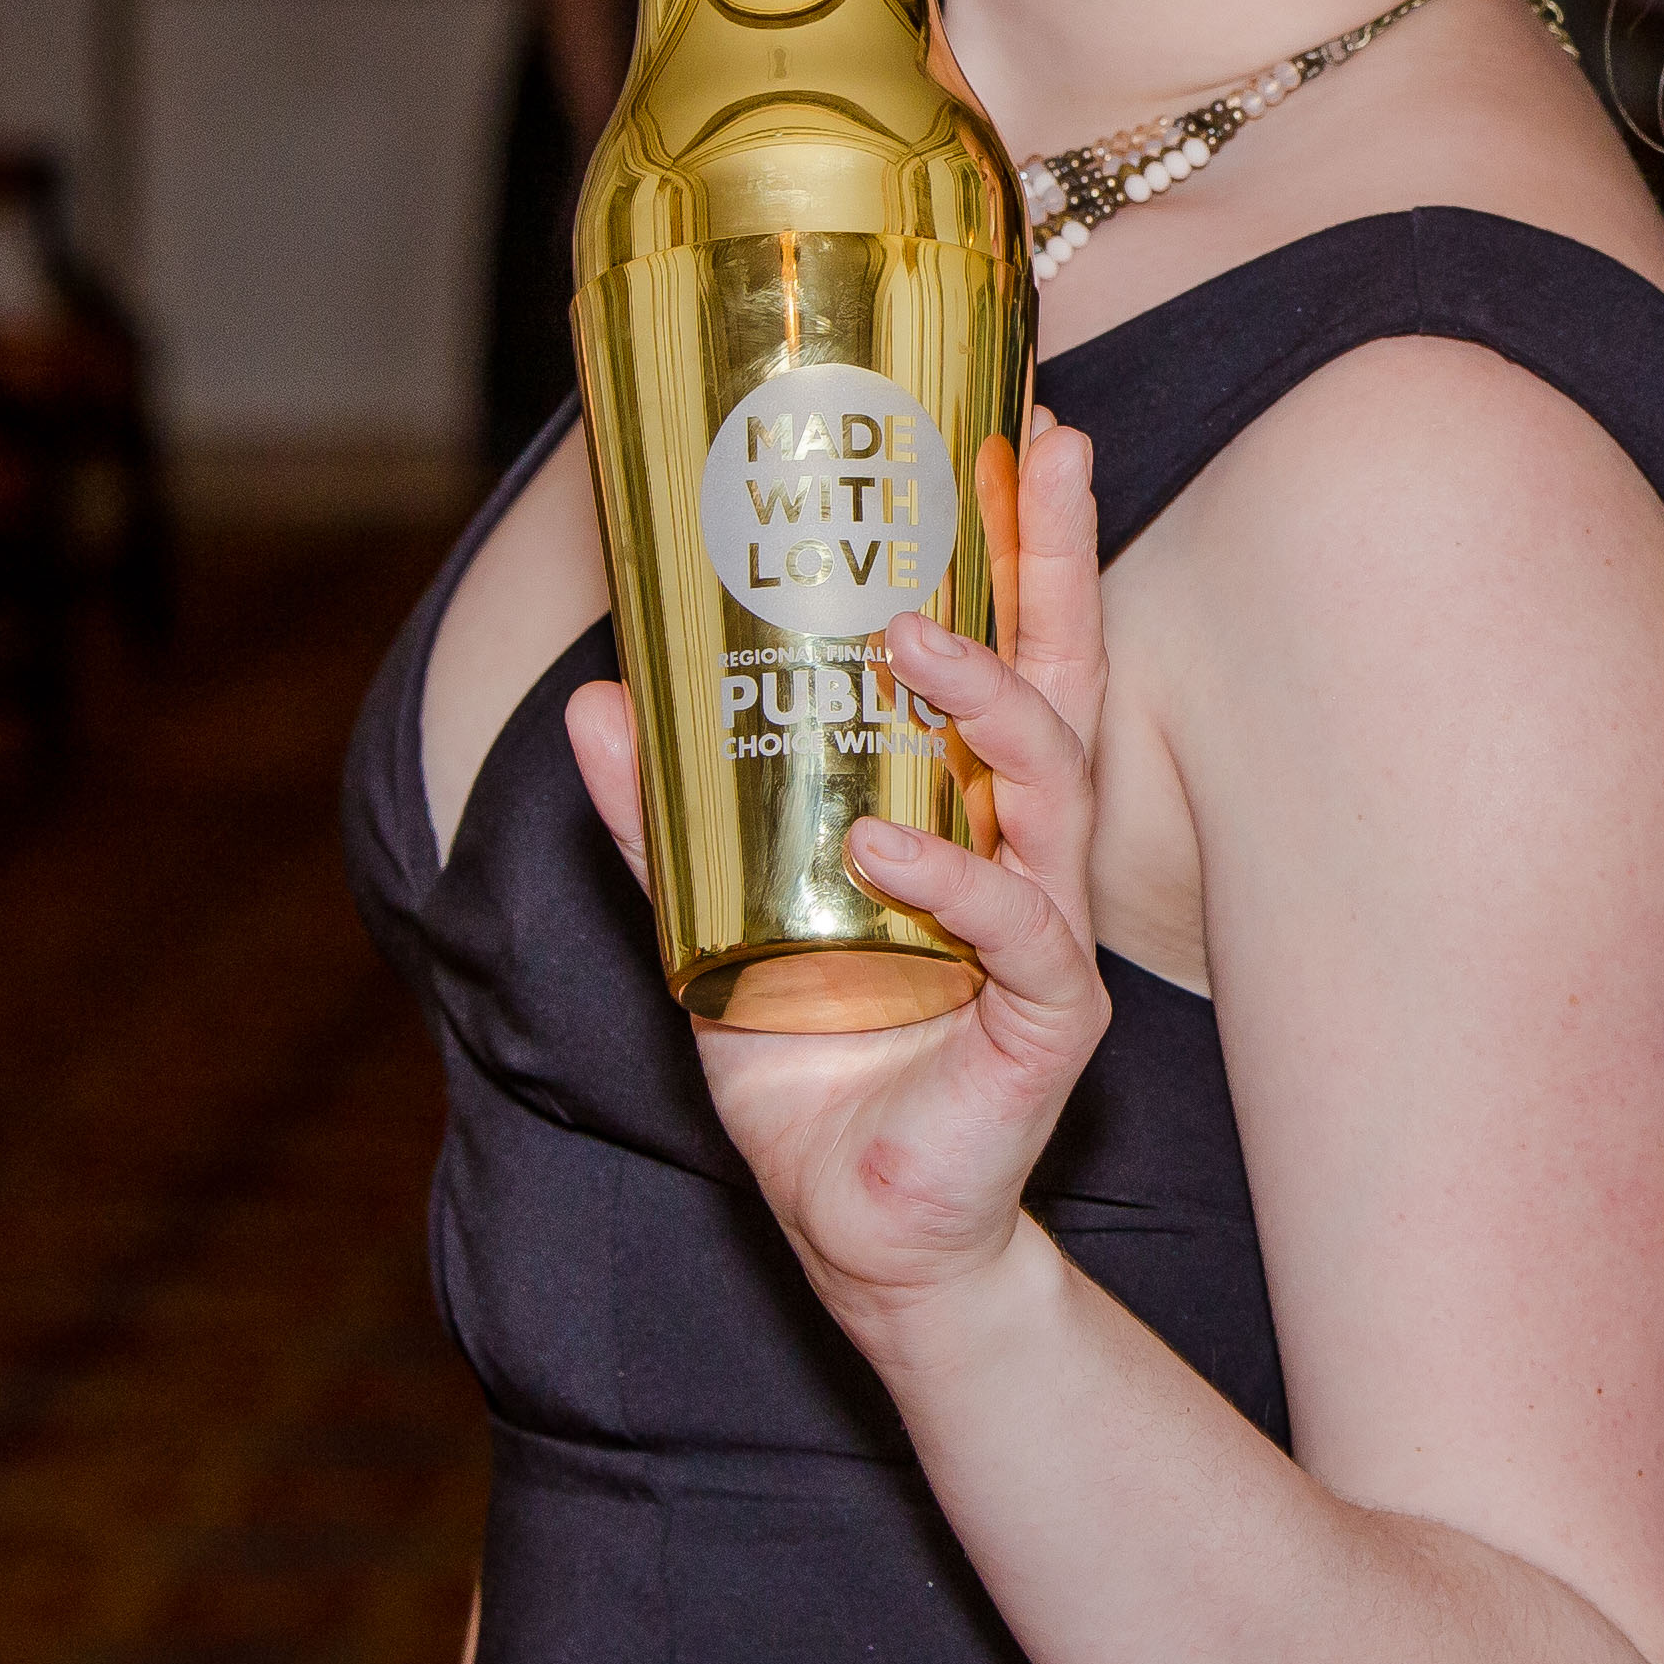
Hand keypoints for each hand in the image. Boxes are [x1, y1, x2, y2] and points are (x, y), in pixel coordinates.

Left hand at [566, 421, 1116, 1337]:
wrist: (858, 1228)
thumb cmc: (810, 1071)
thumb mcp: (713, 928)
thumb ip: (666, 821)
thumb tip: (594, 703)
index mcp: (971, 816)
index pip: (1018, 657)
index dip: (1031, 551)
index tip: (1031, 434)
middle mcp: (1027, 854)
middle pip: (1069, 683)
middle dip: (1062, 567)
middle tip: (1044, 460)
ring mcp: (1046, 934)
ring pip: (1052, 788)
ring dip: (990, 705)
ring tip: (915, 647)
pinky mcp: (1046, 1021)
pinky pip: (1015, 932)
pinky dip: (953, 881)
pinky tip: (882, 849)